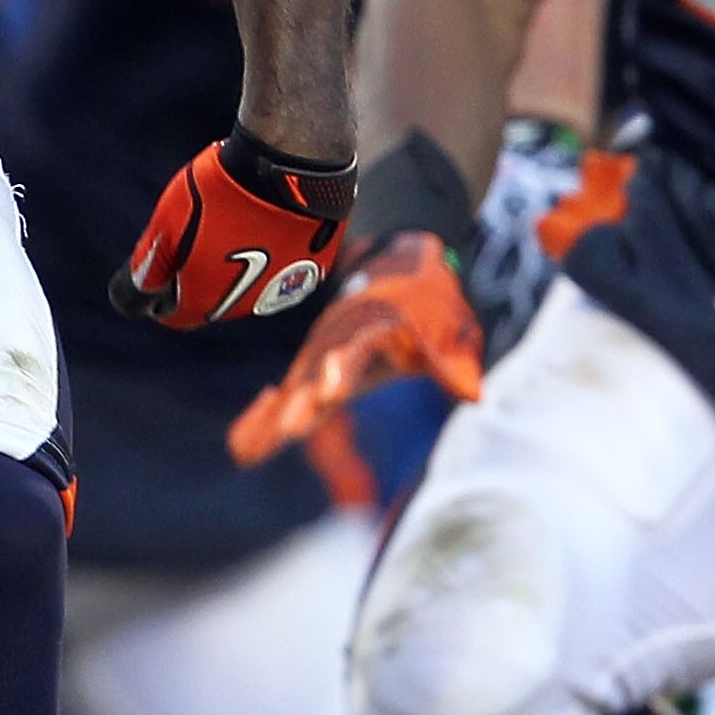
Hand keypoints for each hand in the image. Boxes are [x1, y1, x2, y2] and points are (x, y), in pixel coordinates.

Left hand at [113, 126, 351, 328]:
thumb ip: (149, 263)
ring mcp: (281, 291)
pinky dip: (272, 254)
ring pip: (249, 287)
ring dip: (238, 265)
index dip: (162, 289)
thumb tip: (134, 294)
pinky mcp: (311, 272)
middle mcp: (242, 308)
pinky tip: (269, 219)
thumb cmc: (222, 192)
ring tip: (236, 218)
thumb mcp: (168, 221)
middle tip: (200, 229)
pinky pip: (283, 271)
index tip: (165, 260)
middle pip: (212, 299)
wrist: (291, 169)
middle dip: (201, 272)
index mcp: (202, 301)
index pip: (172, 314)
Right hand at [227, 231, 484, 464]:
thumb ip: (455, 361)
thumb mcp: (453, 325)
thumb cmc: (431, 301)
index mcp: (377, 327)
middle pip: (318, 372)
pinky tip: (241, 449)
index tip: (330, 389)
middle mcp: (342, 340)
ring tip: (246, 450)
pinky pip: (287, 398)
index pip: (360, 348)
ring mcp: (323, 354)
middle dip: (303, 401)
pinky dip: (265, 419)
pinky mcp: (313, 370)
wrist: (397, 265)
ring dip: (274, 418)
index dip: (345, 367)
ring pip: (295, 389)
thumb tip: (473, 395)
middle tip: (288, 428)